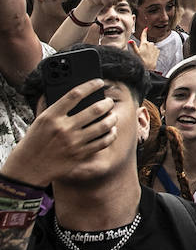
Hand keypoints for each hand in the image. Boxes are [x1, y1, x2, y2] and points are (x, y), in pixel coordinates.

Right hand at [0, 79, 118, 186]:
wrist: (28, 167)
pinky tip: (111, 130)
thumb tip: (73, 93)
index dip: (90, 85)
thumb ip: (54, 107)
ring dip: (112, 118)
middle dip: (107, 103)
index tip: (99, 82)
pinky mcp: (80, 154)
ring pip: (103, 126)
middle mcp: (63, 128)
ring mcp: (73, 142)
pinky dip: (111, 134)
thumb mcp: (40, 120)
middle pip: (95, 109)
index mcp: (51, 116)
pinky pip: (103, 142)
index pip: (75, 94)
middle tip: (109, 102)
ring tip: (112, 115)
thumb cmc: (34, 141)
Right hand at [129, 28, 158, 70]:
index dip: (144, 31)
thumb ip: (133, 46)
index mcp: (144, 43)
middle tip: (142, 52)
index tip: (146, 28)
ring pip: (151, 46)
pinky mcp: (158, 51)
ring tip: (146, 55)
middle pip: (147, 42)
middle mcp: (151, 44)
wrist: (149, 67)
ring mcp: (155, 47)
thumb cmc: (142, 60)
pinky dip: (152, 51)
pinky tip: (150, 56)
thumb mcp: (135, 52)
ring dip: (149, 49)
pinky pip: (155, 49)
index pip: (144, 36)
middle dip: (145, 46)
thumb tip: (130, 41)